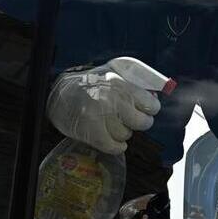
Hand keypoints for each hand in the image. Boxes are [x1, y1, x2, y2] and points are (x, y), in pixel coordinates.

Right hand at [46, 58, 160, 153]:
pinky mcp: (92, 131)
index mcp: (122, 83)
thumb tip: (157, 95)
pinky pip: (114, 146)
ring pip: (126, 135)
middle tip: (129, 120)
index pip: (152, 105)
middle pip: (143, 123)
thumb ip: (136, 81)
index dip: (149, 109)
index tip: (143, 110)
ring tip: (111, 124)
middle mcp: (114, 99)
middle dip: (138, 123)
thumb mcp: (114, 72)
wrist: (60, 94)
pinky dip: (116, 146)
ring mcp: (102, 116)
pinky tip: (113, 140)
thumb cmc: (91, 83)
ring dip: (122, 132)